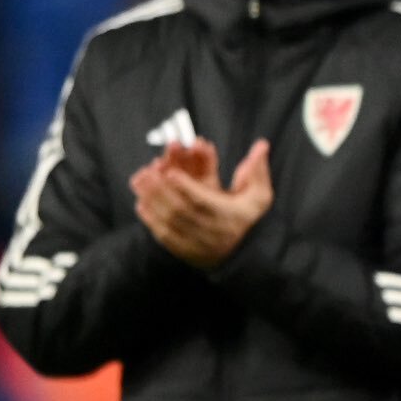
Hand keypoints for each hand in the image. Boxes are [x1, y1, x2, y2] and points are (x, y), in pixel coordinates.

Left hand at [131, 138, 274, 268]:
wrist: (241, 255)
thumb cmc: (246, 217)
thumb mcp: (258, 195)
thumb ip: (257, 170)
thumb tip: (261, 145)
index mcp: (229, 215)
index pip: (204, 201)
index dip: (187, 187)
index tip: (171, 172)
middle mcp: (212, 231)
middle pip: (181, 210)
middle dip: (161, 190)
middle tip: (146, 171)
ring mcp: (196, 242)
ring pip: (169, 221)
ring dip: (151, 200)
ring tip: (138, 181)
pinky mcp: (183, 250)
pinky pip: (163, 235)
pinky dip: (150, 219)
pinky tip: (141, 204)